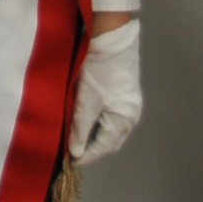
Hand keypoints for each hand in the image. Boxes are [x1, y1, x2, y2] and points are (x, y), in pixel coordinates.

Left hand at [70, 19, 141, 165]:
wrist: (110, 39)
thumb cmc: (98, 69)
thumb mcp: (85, 100)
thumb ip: (80, 127)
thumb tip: (76, 152)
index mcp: (124, 119)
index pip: (104, 147)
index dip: (87, 156)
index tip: (71, 162)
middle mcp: (132, 114)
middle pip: (111, 140)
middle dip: (93, 148)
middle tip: (73, 153)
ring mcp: (131, 103)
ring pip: (113, 128)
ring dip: (96, 136)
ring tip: (77, 138)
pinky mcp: (126, 93)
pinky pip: (114, 117)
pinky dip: (101, 123)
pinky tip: (88, 120)